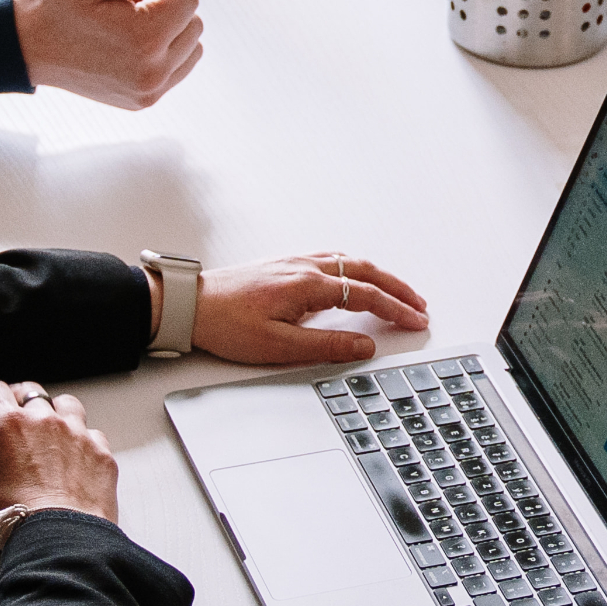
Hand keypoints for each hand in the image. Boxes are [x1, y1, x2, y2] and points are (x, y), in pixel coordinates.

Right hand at [0, 379, 117, 530]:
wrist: (60, 541)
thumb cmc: (14, 519)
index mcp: (10, 426)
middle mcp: (46, 422)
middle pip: (31, 392)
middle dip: (16, 400)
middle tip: (10, 416)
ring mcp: (78, 435)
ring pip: (67, 406)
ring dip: (53, 412)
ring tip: (45, 429)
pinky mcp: (101, 454)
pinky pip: (92, 434)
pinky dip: (81, 440)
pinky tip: (73, 455)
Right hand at [17, 0, 202, 107]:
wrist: (26, 47)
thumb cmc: (53, 7)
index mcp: (142, 38)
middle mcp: (150, 71)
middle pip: (194, 23)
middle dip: (166, 10)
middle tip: (124, 12)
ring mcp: (148, 91)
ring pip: (191, 46)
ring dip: (168, 33)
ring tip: (127, 30)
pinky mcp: (144, 100)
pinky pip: (179, 67)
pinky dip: (163, 53)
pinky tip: (131, 47)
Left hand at [179, 252, 431, 367]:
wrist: (187, 305)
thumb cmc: (224, 325)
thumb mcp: (278, 346)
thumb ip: (327, 345)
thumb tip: (365, 345)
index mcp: (307, 285)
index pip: (365, 295)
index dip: (396, 310)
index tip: (417, 321)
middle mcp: (304, 267)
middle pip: (365, 272)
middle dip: (397, 288)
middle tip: (420, 306)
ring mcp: (293, 262)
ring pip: (349, 262)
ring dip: (379, 276)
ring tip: (397, 293)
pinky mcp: (283, 265)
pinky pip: (331, 259)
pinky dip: (355, 269)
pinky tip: (355, 277)